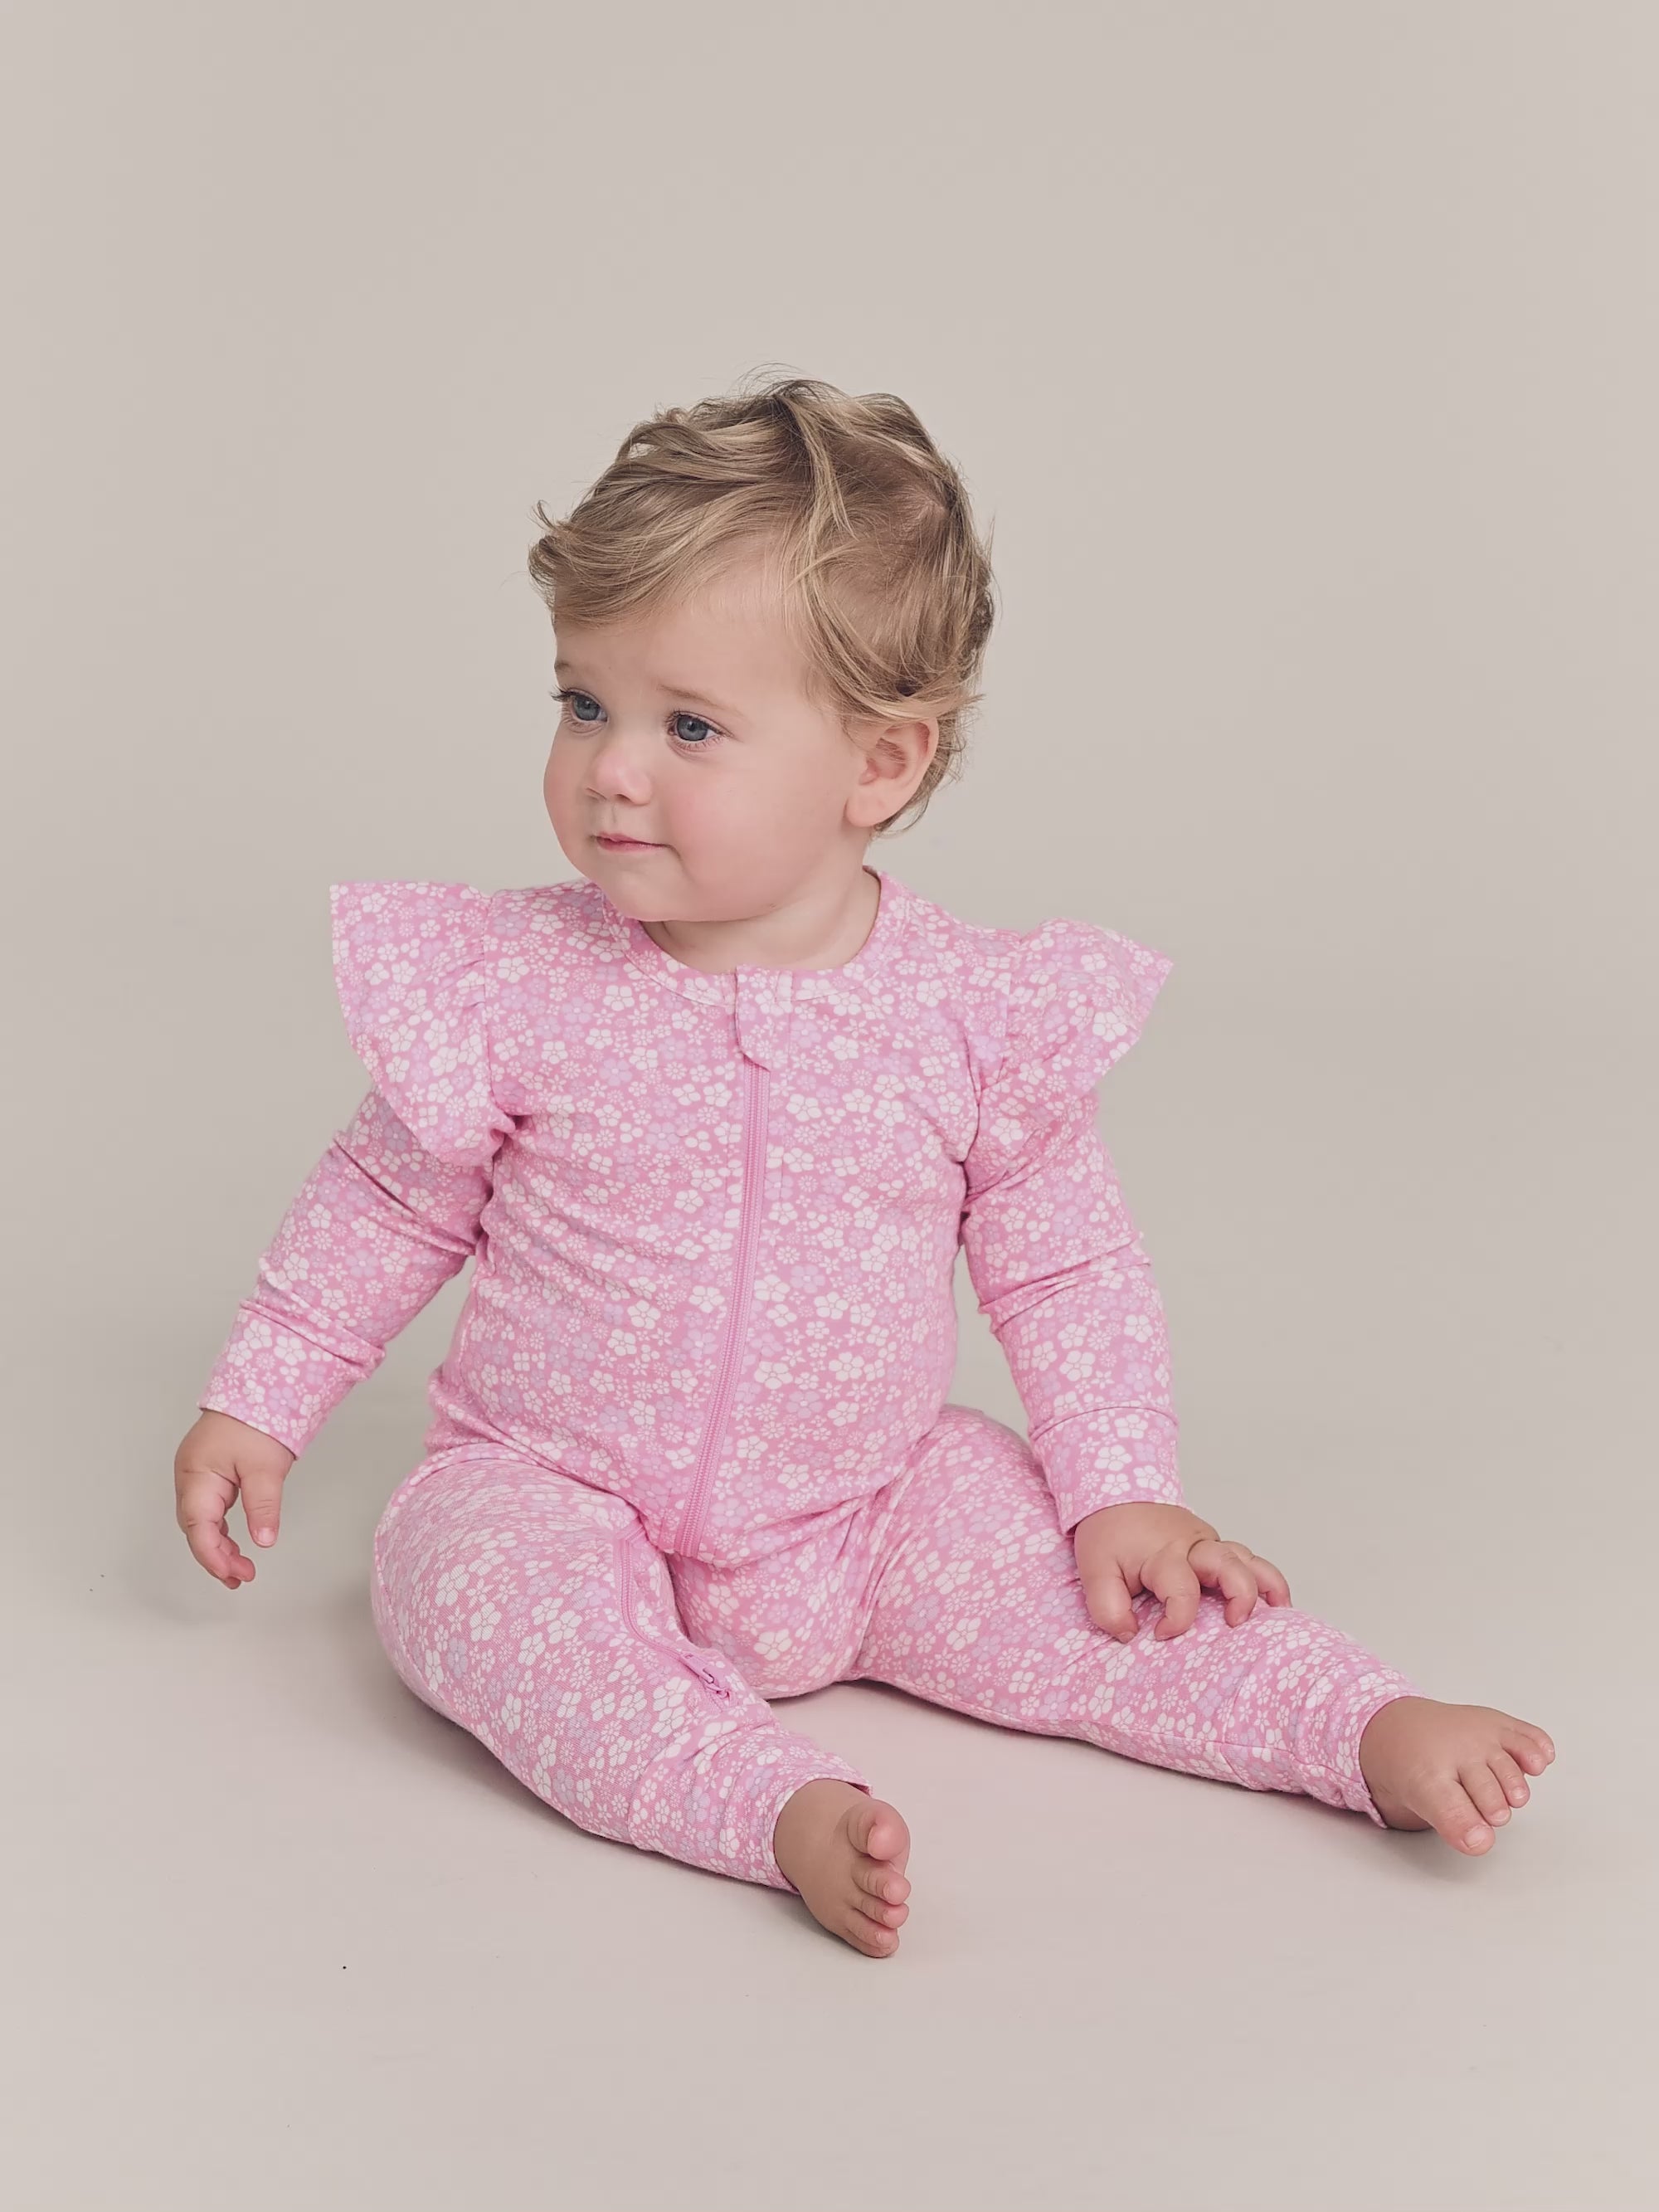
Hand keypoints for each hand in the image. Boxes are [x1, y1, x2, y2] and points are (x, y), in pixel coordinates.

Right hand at [174, 1410, 295, 1589]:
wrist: (260, 1387)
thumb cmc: (257, 1419)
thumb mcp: (265, 1468)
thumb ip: (263, 1506)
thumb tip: (264, 1540)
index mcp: (196, 1476)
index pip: (198, 1528)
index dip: (213, 1557)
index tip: (234, 1574)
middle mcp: (190, 1478)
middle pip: (195, 1529)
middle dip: (216, 1557)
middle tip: (242, 1576)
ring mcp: (198, 1476)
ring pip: (201, 1522)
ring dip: (218, 1546)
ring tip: (240, 1569)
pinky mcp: (210, 1473)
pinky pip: (209, 1511)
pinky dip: (220, 1531)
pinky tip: (235, 1544)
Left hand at [1073, 1501, 1290, 1641]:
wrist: (1115, 1497)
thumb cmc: (1109, 1536)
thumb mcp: (1094, 1570)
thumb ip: (1107, 1607)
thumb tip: (1130, 1635)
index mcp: (1164, 1554)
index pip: (1182, 1591)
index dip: (1176, 1620)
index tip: (1159, 1635)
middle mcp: (1194, 1547)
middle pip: (1229, 1565)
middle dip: (1240, 1595)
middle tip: (1234, 1623)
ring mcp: (1209, 1544)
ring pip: (1247, 1560)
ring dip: (1266, 1586)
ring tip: (1279, 1613)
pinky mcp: (1215, 1546)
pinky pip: (1247, 1561)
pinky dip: (1266, 1579)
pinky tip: (1277, 1601)